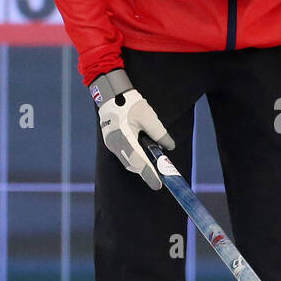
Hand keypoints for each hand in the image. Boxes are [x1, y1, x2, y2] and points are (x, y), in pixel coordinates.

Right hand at [89, 69, 174, 189]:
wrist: (110, 94)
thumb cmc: (129, 103)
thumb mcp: (148, 116)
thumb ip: (159, 133)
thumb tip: (170, 147)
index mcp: (125, 138)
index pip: (139, 161)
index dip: (149, 174)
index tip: (158, 185)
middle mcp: (116, 144)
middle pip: (133, 165)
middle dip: (146, 172)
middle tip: (158, 179)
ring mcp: (111, 144)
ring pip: (127, 161)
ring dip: (140, 166)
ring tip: (152, 170)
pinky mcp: (110, 142)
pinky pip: (124, 156)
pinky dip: (134, 159)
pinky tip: (142, 158)